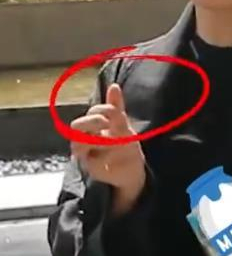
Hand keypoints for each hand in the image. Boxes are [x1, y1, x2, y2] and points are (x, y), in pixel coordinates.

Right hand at [70, 82, 145, 202]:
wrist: (132, 169)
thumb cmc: (125, 146)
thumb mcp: (123, 125)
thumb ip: (116, 107)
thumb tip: (114, 85)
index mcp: (95, 124)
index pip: (93, 112)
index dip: (102, 110)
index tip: (116, 113)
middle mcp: (86, 137)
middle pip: (76, 125)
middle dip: (92, 122)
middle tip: (107, 124)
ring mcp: (86, 152)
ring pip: (78, 143)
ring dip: (96, 141)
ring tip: (113, 143)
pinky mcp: (89, 167)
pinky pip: (88, 161)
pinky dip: (101, 158)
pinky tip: (111, 157)